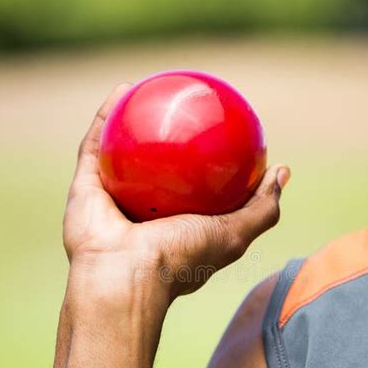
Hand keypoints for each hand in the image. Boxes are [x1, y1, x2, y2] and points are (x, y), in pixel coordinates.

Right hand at [64, 84, 289, 299]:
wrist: (122, 277)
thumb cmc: (181, 258)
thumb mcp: (234, 234)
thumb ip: (261, 207)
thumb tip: (282, 172)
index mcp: (176, 226)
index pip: (197, 189)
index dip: (210, 162)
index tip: (225, 134)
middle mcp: (144, 212)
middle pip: (158, 167)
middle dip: (170, 138)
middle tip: (187, 107)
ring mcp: (113, 199)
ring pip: (123, 152)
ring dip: (134, 121)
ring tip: (153, 90)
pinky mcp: (85, 188)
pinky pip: (96, 145)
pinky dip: (106, 117)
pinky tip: (123, 90)